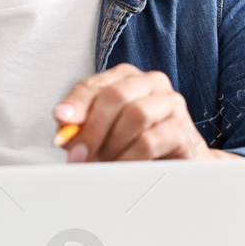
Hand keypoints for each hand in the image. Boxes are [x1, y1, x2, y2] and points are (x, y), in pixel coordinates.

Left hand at [54, 64, 232, 162]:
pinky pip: (150, 140)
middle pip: (116, 96)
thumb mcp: (100, 134)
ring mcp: (171, 103)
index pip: (93, 85)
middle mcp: (151, 83)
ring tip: (105, 162)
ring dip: (113, 143)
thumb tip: (63, 123)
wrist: (176, 164)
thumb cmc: (132, 144)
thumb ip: (80, 127)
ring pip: (135, 114)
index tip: (61, 122)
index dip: (75, 104)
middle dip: (93, 128)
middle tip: (79, 155)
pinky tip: (123, 168)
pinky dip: (129, 157)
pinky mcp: (183, 128)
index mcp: (126, 78)